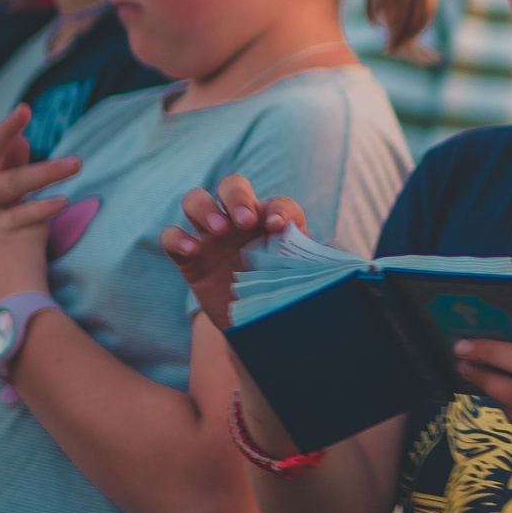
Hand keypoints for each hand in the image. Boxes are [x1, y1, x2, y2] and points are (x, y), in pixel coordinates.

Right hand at [0, 106, 79, 225]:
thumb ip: (9, 162)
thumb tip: (21, 139)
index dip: (6, 130)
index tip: (25, 109)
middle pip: (10, 179)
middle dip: (44, 170)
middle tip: (77, 162)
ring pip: (13, 195)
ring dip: (43, 178)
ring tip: (74, 168)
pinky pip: (18, 222)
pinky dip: (40, 212)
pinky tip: (62, 202)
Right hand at [163, 176, 309, 335]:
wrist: (258, 326)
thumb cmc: (285, 295)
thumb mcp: (305, 280)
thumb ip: (319, 264)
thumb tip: (339, 257)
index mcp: (273, 223)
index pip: (277, 204)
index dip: (279, 209)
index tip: (280, 226)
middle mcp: (241, 222)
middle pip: (232, 186)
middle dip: (237, 196)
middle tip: (245, 221)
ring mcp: (212, 236)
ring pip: (196, 200)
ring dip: (205, 208)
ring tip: (219, 230)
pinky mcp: (189, 257)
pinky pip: (172, 236)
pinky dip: (178, 238)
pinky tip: (192, 250)